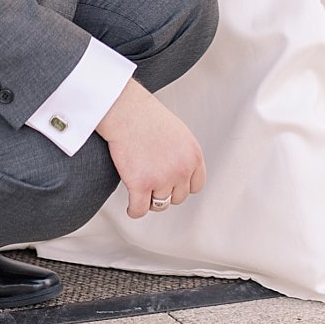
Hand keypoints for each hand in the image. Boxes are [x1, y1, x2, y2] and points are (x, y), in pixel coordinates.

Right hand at [95, 80, 205, 218]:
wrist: (128, 113)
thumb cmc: (148, 118)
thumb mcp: (179, 135)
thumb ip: (184, 155)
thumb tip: (182, 173)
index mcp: (193, 156)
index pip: (196, 186)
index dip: (182, 186)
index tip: (172, 185)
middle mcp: (182, 169)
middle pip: (178, 197)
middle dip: (165, 192)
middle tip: (153, 185)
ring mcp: (162, 179)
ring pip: (159, 205)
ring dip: (149, 200)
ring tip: (141, 192)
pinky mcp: (141, 185)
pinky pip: (139, 210)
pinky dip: (134, 210)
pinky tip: (131, 205)